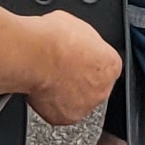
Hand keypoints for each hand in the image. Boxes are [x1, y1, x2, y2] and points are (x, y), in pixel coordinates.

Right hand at [21, 14, 121, 129]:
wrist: (34, 55)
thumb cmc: (54, 38)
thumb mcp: (79, 26)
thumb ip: (89, 43)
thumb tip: (83, 44)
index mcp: (110, 66)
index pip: (107, 65)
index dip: (91, 59)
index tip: (79, 55)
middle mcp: (101, 90)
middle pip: (94, 85)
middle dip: (81, 78)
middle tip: (63, 65)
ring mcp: (83, 107)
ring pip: (77, 100)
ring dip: (67, 92)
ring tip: (50, 75)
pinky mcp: (63, 118)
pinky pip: (58, 111)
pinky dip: (51, 102)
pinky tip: (42, 87)